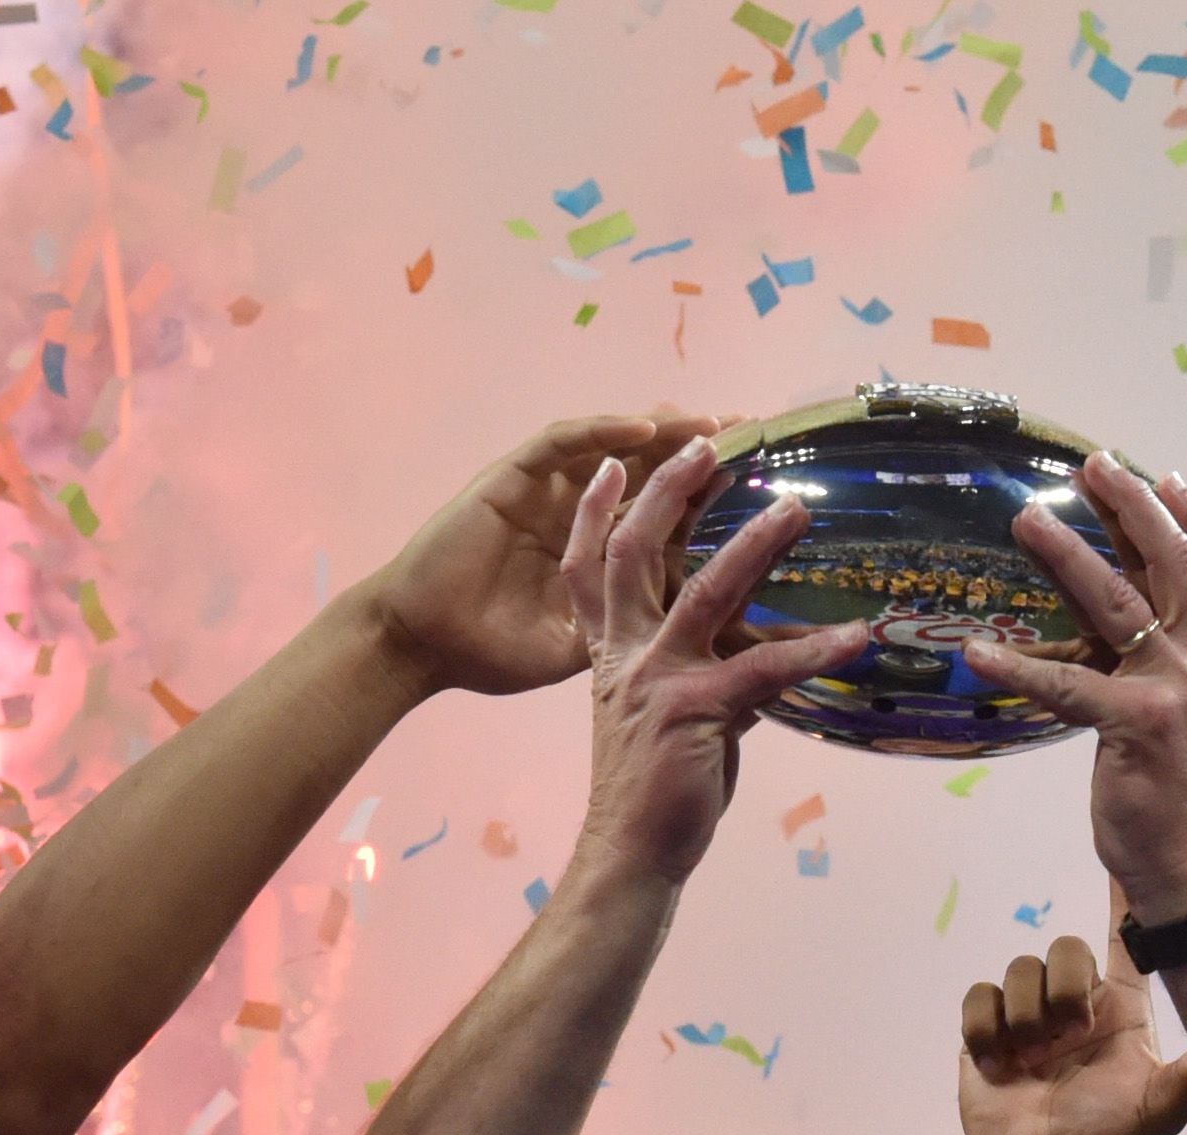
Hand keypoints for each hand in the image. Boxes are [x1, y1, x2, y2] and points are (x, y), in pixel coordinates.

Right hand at [356, 410, 729, 697]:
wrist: (423, 645)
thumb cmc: (493, 652)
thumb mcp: (581, 650)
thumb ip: (630, 638)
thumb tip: (692, 657)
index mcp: (599, 554)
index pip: (665, 515)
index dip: (709, 496)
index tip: (763, 486)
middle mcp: (578, 515)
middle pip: (651, 470)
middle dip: (699, 450)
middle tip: (753, 432)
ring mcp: (547, 494)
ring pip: (615, 449)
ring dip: (663, 432)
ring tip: (711, 424)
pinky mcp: (511, 480)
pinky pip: (561, 443)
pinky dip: (602, 432)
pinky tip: (644, 428)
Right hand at [560, 436, 868, 884]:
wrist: (632, 854)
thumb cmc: (657, 790)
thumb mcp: (675, 718)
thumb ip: (711, 676)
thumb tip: (759, 659)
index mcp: (611, 653)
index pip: (589, 566)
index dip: (596, 511)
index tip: (610, 462)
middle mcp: (627, 655)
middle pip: (636, 551)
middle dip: (669, 491)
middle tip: (708, 443)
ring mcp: (658, 679)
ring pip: (706, 590)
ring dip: (755, 544)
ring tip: (797, 509)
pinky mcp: (696, 712)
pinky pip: (765, 669)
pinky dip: (815, 649)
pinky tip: (856, 636)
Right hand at [959, 893, 1186, 1134]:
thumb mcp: (1161, 1108)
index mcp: (1119, 1009)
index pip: (1124, 941)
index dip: (1125, 902)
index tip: (1127, 859)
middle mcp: (1074, 1003)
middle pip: (1063, 948)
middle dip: (1063, 988)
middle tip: (1067, 1037)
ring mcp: (1027, 1015)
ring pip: (1018, 970)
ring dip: (1025, 1016)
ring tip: (1033, 1059)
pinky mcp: (986, 1031)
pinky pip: (978, 996)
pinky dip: (986, 1028)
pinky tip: (1000, 1061)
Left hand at [965, 457, 1186, 922]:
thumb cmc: (1175, 790)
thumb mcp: (1185, 712)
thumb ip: (1160, 660)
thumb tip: (1110, 614)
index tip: (1161, 476)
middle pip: (1172, 563)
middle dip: (1131, 506)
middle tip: (1091, 466)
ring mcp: (1176, 691)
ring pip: (1119, 603)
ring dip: (1069, 555)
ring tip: (1027, 520)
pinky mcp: (1135, 725)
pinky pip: (1068, 683)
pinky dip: (1019, 662)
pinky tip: (978, 648)